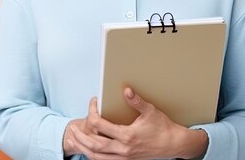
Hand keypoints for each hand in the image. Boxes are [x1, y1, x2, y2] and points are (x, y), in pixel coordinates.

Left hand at [65, 88, 207, 159]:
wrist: (173, 144)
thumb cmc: (162, 127)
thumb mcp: (150, 111)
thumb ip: (136, 101)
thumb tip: (126, 90)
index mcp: (128, 135)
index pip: (102, 126)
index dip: (93, 115)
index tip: (92, 106)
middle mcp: (124, 149)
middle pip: (95, 145)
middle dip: (81, 137)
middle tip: (71, 129)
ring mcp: (124, 158)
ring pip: (98, 157)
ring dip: (84, 149)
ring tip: (74, 141)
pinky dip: (94, 157)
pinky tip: (88, 150)